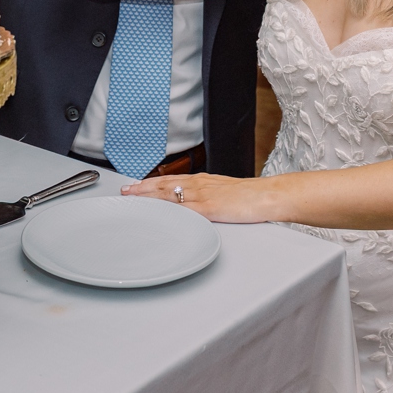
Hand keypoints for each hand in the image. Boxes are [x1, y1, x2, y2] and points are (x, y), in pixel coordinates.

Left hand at [121, 173, 280, 223]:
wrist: (267, 195)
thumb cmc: (251, 196)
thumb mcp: (225, 193)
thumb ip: (209, 197)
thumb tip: (197, 205)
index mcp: (203, 181)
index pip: (171, 180)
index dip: (151, 184)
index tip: (136, 186)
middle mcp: (199, 185)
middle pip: (164, 185)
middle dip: (143, 188)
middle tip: (125, 192)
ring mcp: (203, 195)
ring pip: (169, 194)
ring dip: (148, 196)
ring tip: (132, 198)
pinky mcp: (209, 208)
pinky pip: (183, 209)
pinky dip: (167, 209)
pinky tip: (156, 212)